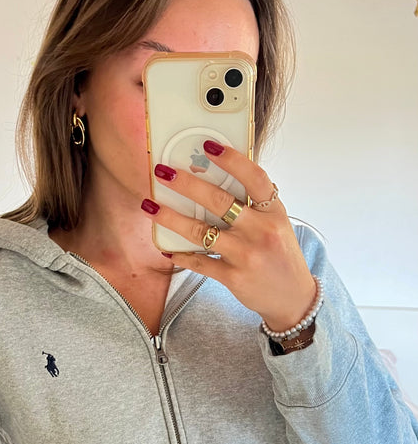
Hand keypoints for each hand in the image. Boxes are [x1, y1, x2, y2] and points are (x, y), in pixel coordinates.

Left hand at [142, 144, 316, 332]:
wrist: (292, 297)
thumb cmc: (280, 254)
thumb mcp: (277, 223)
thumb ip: (255, 204)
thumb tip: (217, 176)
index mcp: (273, 212)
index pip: (254, 179)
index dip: (232, 160)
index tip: (209, 145)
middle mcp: (261, 231)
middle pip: (219, 201)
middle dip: (187, 184)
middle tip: (163, 172)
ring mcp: (246, 255)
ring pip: (201, 232)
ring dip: (171, 218)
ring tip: (150, 206)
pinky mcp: (233, 277)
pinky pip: (199, 263)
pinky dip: (181, 255)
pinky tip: (166, 249)